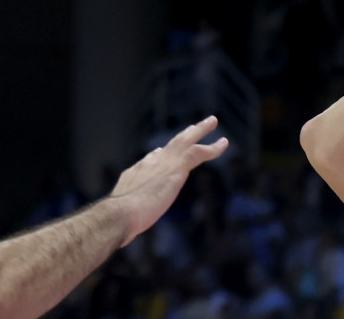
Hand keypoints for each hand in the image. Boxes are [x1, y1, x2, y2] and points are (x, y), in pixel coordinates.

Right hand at [110, 116, 228, 246]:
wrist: (121, 214)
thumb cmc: (120, 221)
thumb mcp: (122, 212)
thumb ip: (128, 210)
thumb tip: (125, 219)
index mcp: (135, 173)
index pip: (150, 160)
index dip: (158, 155)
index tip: (160, 151)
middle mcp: (149, 163)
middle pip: (169, 145)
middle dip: (182, 135)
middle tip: (193, 128)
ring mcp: (163, 163)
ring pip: (185, 139)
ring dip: (199, 130)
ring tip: (212, 121)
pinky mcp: (177, 168)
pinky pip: (198, 152)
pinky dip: (212, 147)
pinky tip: (223, 143)